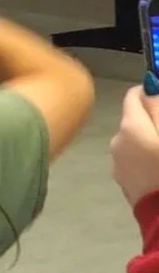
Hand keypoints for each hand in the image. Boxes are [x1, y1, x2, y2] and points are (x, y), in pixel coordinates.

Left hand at [112, 86, 158, 206]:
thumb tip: (151, 87)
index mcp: (130, 127)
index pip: (135, 95)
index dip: (153, 93)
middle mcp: (117, 142)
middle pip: (136, 119)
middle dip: (155, 120)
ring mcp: (119, 165)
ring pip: (137, 141)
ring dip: (152, 141)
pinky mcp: (127, 185)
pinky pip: (138, 161)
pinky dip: (150, 159)